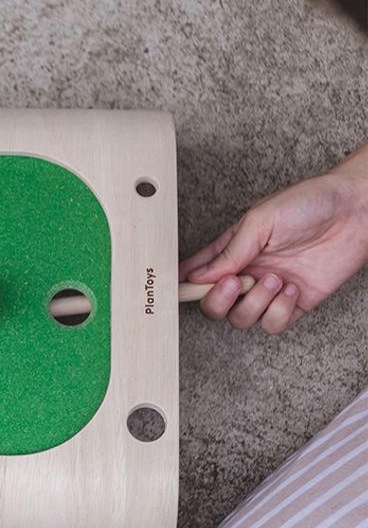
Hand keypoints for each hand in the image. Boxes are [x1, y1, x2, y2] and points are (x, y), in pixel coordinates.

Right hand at [179, 163, 367, 333]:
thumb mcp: (260, 221)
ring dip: (255, 302)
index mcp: (232, 250)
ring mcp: (269, 290)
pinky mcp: (294, 304)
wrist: (355, 212)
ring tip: (274, 278)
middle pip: (214, 305)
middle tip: (234, 282)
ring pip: (241, 319)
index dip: (184, 284)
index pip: (198, 273)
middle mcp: (247, 273)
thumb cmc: (308, 204)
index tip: (178, 289)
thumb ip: (229, 252)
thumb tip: (201, 275)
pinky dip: (278, 310)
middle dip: (218, 299)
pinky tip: (291, 288)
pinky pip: (272, 324)